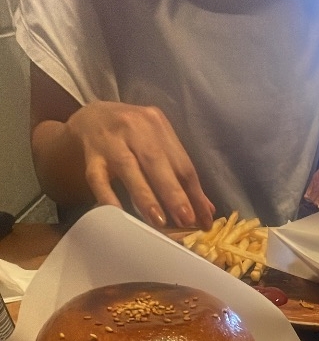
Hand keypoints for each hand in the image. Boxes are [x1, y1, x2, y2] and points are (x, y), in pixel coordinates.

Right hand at [65, 101, 214, 229]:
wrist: (90, 118)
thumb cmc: (131, 137)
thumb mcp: (158, 146)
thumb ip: (180, 174)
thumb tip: (206, 208)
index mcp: (157, 125)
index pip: (182, 163)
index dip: (195, 193)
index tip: (205, 220)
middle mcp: (134, 127)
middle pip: (157, 162)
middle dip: (174, 193)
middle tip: (186, 220)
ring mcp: (110, 140)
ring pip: (129, 168)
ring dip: (145, 196)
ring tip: (159, 221)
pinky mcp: (91, 156)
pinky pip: (99, 179)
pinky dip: (109, 197)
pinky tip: (119, 214)